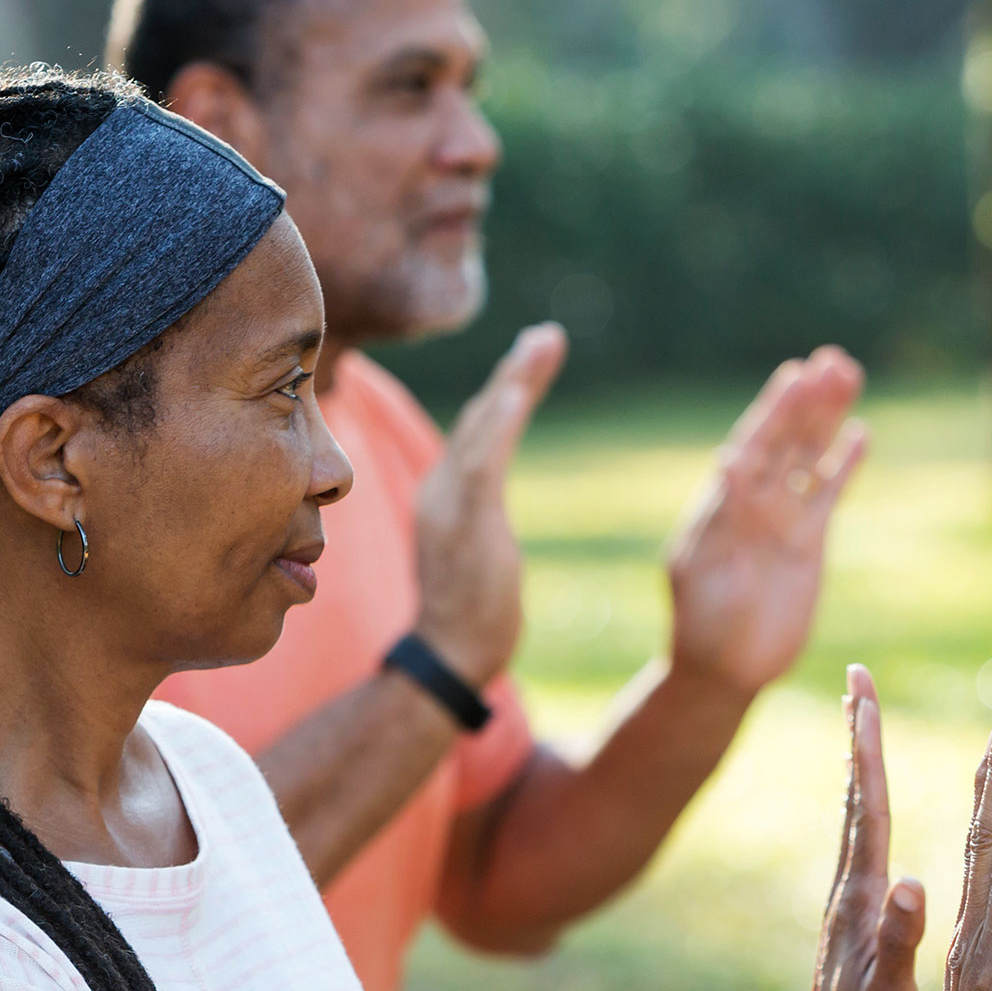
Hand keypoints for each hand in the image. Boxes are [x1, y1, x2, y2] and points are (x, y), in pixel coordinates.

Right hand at [411, 324, 567, 688]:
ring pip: (484, 427)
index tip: (532, 357)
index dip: (506, 391)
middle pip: (484, 417)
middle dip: (516, 373)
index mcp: (447, 493)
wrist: (450, 655)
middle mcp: (442, 488)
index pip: (480, 431)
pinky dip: (498, 423)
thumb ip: (479, 521)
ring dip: (514, 382)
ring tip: (541, 344)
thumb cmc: (469, 614)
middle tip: (548, 335)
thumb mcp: (478, 553)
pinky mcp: (464, 520)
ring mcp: (450, 502)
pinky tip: (516, 391)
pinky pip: (481, 461)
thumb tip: (487, 514)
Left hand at [665, 347, 867, 699]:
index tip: (795, 373)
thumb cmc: (701, 623)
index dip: (775, 409)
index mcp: (721, 502)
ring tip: (849, 374)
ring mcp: (782, 520)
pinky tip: (859, 433)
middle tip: (835, 360)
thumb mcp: (701, 567)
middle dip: (809, 402)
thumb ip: (721, 516)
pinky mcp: (808, 543)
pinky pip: (828, 494)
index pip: (754, 443)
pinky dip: (843, 465)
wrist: (724, 669)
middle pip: (787, 440)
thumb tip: (729, 460)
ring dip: (828, 419)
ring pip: (810, 458)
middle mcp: (753, 503)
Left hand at [762, 665, 924, 990]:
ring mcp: (850, 899)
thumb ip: (896, 943)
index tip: (862, 691)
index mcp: (863, 898)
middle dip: (860, 732)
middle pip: (857, 792)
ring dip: (862, 759)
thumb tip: (909, 883)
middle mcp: (851, 886)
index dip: (868, 746)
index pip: (867, 805)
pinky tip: (871, 796)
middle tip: (859, 678)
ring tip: (865, 717)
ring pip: (856, 811)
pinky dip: (867, 800)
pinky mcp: (854, 915)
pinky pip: (862, 838)